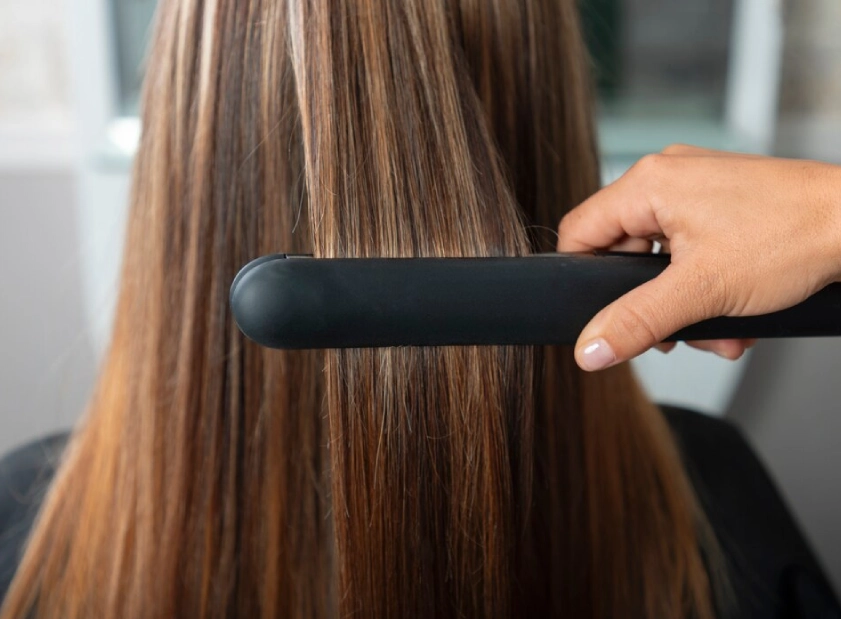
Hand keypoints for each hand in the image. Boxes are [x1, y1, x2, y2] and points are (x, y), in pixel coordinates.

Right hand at [557, 145, 840, 370]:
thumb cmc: (794, 235)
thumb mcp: (701, 291)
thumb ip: (635, 322)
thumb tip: (589, 349)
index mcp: (648, 183)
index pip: (580, 232)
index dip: (582, 279)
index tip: (599, 316)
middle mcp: (668, 177)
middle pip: (622, 251)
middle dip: (647, 303)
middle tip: (670, 333)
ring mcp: (698, 188)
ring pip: (660, 257)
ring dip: (682, 303)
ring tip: (716, 329)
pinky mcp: (723, 202)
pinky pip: (690, 250)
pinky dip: (705, 286)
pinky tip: (733, 313)